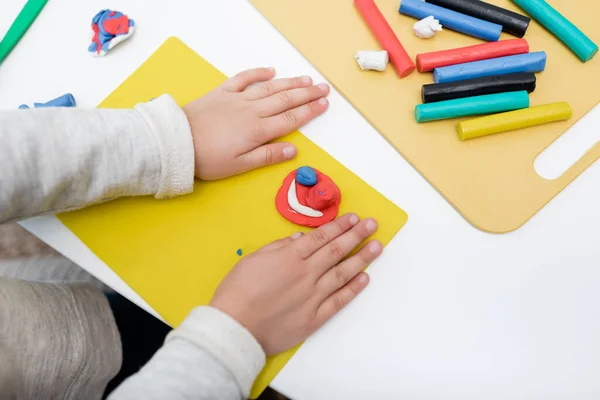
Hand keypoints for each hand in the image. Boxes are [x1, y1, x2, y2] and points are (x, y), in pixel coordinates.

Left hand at [183, 67, 330, 179]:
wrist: (177, 142)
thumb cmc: (208, 159)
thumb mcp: (240, 165)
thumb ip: (267, 156)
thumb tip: (293, 150)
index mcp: (258, 131)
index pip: (291, 119)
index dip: (309, 111)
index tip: (324, 104)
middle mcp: (252, 111)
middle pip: (285, 100)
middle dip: (307, 94)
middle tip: (324, 89)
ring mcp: (237, 99)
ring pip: (269, 88)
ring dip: (290, 83)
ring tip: (306, 80)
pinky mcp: (222, 93)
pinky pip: (243, 78)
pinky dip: (258, 73)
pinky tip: (270, 70)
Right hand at [209, 214, 381, 354]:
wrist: (235, 327)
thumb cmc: (237, 291)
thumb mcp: (252, 259)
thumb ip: (278, 247)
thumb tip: (301, 240)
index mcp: (290, 257)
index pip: (321, 237)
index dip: (339, 226)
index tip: (354, 218)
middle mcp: (306, 273)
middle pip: (336, 251)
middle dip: (356, 235)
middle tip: (372, 225)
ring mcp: (313, 296)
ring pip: (343, 273)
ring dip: (362, 259)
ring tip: (377, 247)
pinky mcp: (314, 317)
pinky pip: (339, 301)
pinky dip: (353, 289)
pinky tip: (365, 279)